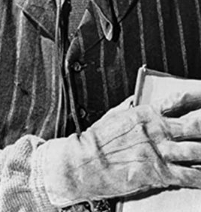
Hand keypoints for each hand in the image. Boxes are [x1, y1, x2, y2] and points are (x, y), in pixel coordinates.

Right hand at [36, 91, 200, 206]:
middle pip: (196, 125)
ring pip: (198, 150)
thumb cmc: (95, 141)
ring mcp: (159, 152)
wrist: (84, 163)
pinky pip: (190, 176)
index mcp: (146, 114)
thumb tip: (137, 100)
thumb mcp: (113, 116)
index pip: (180, 101)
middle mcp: (156, 131)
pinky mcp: (159, 173)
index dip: (199, 96)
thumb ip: (130, 109)